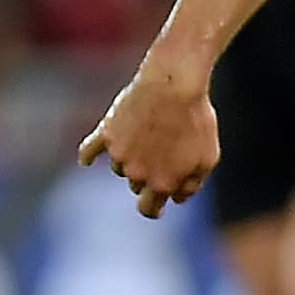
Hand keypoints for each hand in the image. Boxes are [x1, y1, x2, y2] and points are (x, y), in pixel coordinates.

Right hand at [76, 53, 218, 217]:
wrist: (174, 85)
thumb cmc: (196, 119)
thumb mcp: (207, 157)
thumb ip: (192, 184)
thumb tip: (177, 199)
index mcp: (162, 184)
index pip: (149, 209)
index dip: (153, 208)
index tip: (154, 206)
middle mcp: (137, 175)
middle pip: (136, 185)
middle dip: (147, 175)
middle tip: (160, 152)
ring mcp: (119, 155)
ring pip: (119, 166)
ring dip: (129, 157)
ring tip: (145, 133)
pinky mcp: (106, 133)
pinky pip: (89, 150)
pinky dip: (88, 155)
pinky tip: (87, 160)